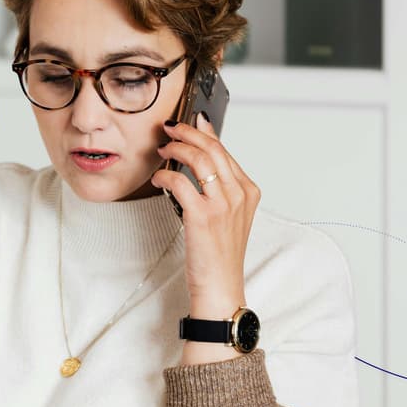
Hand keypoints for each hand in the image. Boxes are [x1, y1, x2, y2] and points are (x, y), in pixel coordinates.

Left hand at [152, 112, 260, 312]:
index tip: (189, 120)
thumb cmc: (220, 252)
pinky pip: (179, 182)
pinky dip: (165, 175)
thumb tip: (201, 155)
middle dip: (188, 131)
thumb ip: (219, 185)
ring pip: (198, 158)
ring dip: (176, 148)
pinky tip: (158, 178)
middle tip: (170, 128)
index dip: (204, 131)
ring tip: (163, 149)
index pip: (224, 150)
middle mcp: (239, 194)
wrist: (221, 285)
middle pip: (212, 148)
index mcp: (248, 191)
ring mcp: (223, 204)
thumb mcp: (228, 213)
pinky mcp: (203, 216)